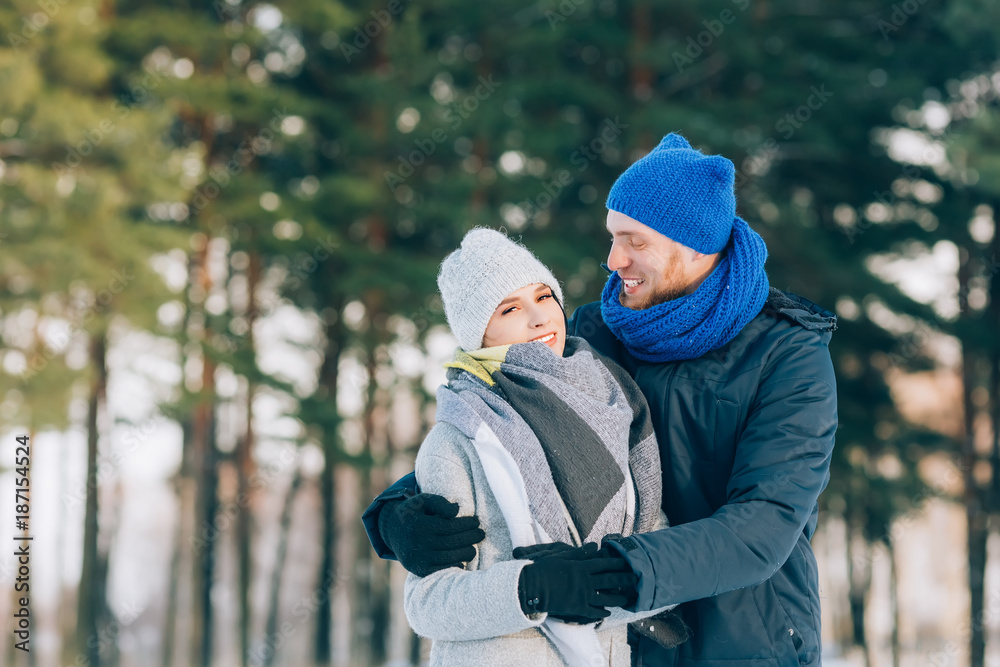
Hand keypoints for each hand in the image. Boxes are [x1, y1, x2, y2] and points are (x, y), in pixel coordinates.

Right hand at [378, 494, 485, 576]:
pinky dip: (454, 566)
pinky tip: (462, 560)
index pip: (450, 526)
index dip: (466, 524)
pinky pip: (440, 570)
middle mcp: (418, 543)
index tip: (476, 522)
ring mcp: (418, 558)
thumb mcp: (422, 500)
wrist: (392, 531)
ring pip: (449, 558)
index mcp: (419, 525)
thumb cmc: (413, 512)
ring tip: (473, 547)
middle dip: (470, 538)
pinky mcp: (419, 569)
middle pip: (452, 542)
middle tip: (481, 534)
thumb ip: (439, 502)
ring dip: (466, 553)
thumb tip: (456, 510)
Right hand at [517, 543, 637, 622]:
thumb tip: (594, 546)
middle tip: (636, 579)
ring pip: (605, 598)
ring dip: (617, 598)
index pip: (604, 564)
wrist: (532, 587)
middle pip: (609, 580)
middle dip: (624, 580)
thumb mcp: (561, 556)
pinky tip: (607, 612)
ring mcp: (582, 596)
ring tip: (627, 599)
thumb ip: (580, 553)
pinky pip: (593, 611)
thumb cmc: (543, 568)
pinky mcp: (577, 608)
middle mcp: (585, 581)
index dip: (617, 563)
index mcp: (581, 567)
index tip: (628, 562)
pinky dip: (601, 612)